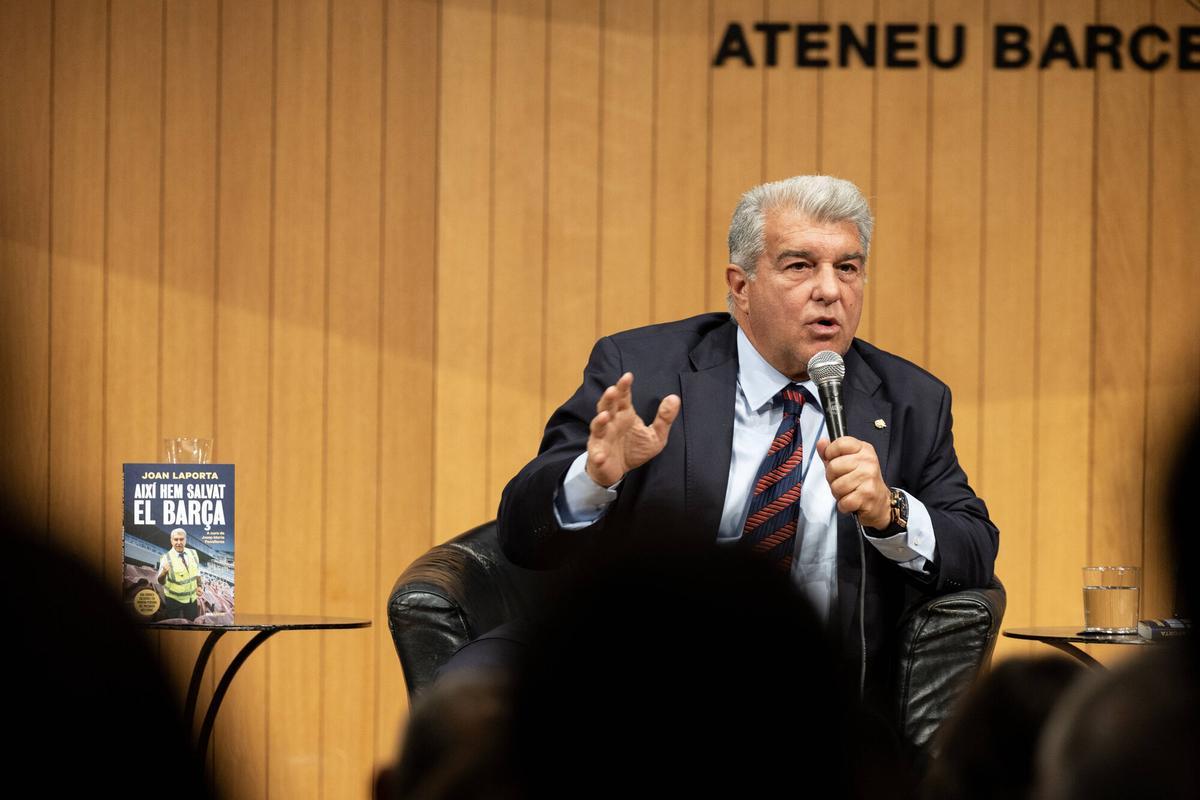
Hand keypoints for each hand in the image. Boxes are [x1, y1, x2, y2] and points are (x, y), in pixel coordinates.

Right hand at [585, 372, 679, 486]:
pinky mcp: (598, 455)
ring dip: (599, 421)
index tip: (628, 376)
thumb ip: (664, 418)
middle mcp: (611, 422)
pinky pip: (596, 454)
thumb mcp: (656, 435)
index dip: (624, 386)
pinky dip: (597, 455)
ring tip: (605, 415)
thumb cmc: (635, 449)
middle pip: (607, 406)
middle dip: (609, 398)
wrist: (619, 471)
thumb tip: (674, 397)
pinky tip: (600, 456)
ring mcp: (602, 438)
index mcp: (624, 414)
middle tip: (613, 390)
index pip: (623, 397)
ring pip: (598, 426)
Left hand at [816, 436, 890, 528]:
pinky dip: (843, 505)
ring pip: (836, 486)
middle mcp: (868, 461)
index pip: (840, 443)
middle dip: (832, 478)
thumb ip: (831, 452)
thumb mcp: (847, 462)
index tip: (833, 460)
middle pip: (833, 466)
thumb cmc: (862, 481)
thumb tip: (821, 443)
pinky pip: (843, 501)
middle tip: (843, 480)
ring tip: (848, 491)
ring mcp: (869, 477)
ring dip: (838, 493)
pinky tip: (852, 500)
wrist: (880, 501)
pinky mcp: (867, 494)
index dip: (830, 453)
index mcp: (863, 449)